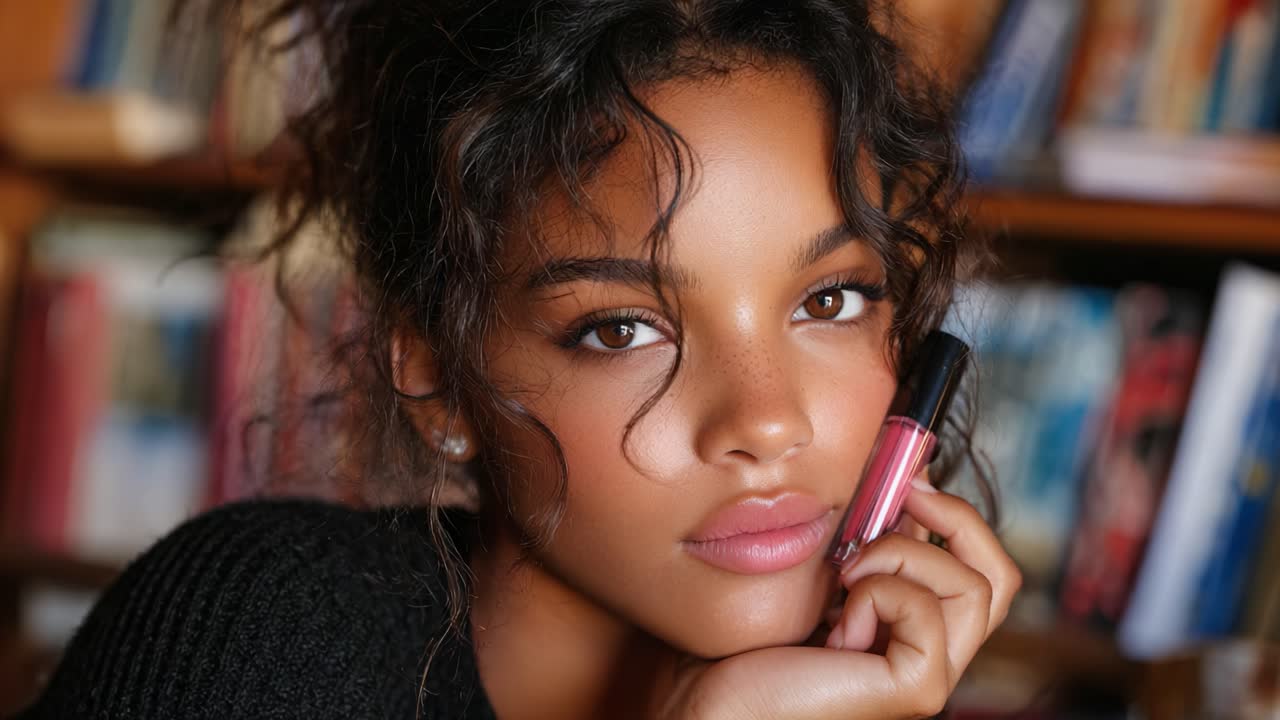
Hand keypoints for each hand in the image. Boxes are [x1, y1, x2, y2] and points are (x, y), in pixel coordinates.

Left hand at [654, 477, 1021, 719]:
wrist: (709, 694)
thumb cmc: (750, 636)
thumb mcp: (823, 566)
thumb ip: (869, 536)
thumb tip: (906, 477)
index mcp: (913, 626)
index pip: (981, 569)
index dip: (956, 514)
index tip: (908, 477)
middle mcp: (932, 655)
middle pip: (999, 579)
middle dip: (959, 519)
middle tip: (905, 493)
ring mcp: (929, 676)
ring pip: (972, 588)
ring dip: (904, 555)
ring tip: (846, 573)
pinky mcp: (915, 689)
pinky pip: (926, 610)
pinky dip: (881, 591)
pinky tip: (838, 616)